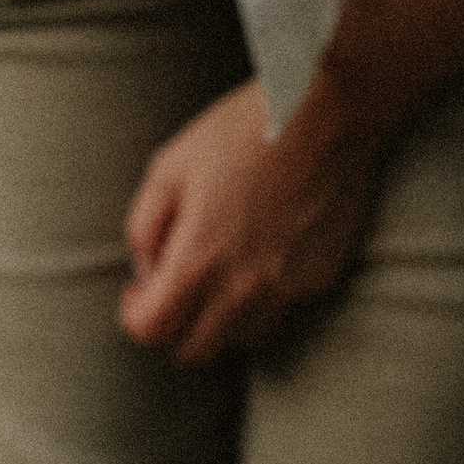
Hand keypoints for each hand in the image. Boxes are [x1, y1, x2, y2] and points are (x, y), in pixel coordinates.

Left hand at [118, 75, 379, 363]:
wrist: (328, 112)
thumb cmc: (242, 130)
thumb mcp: (169, 166)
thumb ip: (144, 227)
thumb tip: (146, 270)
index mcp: (199, 258)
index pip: (153, 331)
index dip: (136, 316)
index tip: (138, 293)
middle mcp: (245, 286)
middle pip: (196, 350)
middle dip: (174, 327)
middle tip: (172, 290)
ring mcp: (289, 287)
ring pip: (241, 338)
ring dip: (219, 319)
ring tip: (217, 273)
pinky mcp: (322, 277)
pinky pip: (282, 309)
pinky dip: (262, 299)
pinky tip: (259, 254)